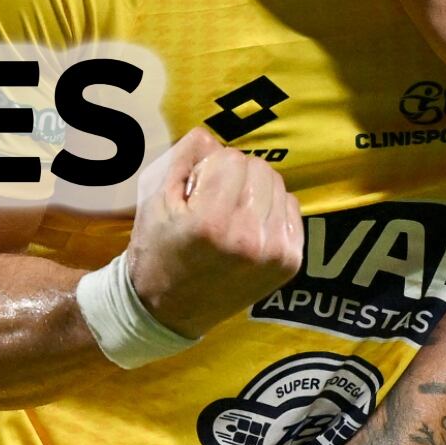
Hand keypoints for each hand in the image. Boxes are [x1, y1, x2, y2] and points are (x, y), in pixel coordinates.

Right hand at [124, 127, 304, 337]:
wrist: (168, 309)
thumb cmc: (157, 248)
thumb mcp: (153, 198)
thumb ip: (182, 157)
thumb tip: (211, 136)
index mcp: (210, 221)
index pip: (230, 158)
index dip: (209, 167)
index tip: (196, 191)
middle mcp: (248, 238)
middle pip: (260, 168)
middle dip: (236, 175)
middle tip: (213, 201)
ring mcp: (274, 252)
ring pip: (278, 185)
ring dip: (255, 191)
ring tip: (231, 214)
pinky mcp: (290, 262)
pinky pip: (292, 209)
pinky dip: (271, 210)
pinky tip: (249, 227)